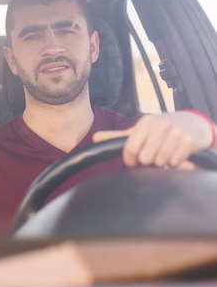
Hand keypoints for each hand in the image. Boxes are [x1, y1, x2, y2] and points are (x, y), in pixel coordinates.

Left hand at [92, 111, 214, 168]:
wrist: (192, 124)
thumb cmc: (160, 128)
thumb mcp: (139, 129)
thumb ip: (117, 136)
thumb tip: (94, 138)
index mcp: (145, 122)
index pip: (130, 149)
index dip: (130, 160)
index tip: (134, 161)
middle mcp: (160, 125)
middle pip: (145, 159)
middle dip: (147, 162)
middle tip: (151, 155)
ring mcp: (176, 133)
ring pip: (160, 162)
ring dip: (161, 163)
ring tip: (163, 153)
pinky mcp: (189, 142)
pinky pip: (175, 163)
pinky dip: (174, 163)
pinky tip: (174, 154)